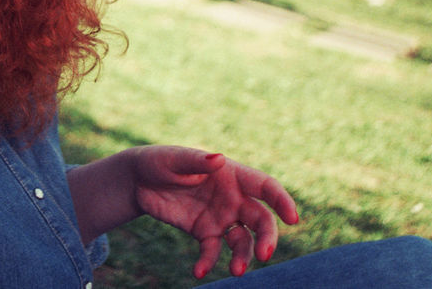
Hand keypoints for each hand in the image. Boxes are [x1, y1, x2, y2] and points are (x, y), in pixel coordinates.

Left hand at [128, 146, 298, 278]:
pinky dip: (208, 262)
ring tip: (236, 271)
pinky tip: (198, 271)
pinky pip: (212, 251)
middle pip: (261, 218)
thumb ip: (198, 161)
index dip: (281, 200)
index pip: (265, 187)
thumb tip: (219, 159)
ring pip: (242, 240)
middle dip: (267, 236)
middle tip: (265, 254)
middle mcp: (233, 198)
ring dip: (243, 256)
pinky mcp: (204, 233)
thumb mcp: (175, 159)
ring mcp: (220, 217)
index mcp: (232, 174)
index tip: (292, 218)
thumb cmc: (161, 161)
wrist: (139, 181)